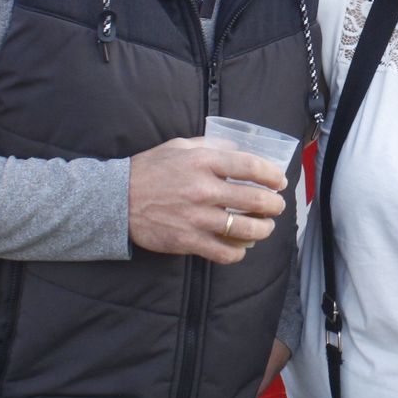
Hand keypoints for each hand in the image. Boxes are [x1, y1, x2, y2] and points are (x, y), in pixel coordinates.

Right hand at [127, 137, 286, 263]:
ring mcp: (197, 217)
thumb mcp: (179, 146)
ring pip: (246, 229)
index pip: (251, 166)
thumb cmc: (149, 169)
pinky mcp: (188, 241)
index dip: (272, 175)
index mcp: (203, 161)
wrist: (117, 200)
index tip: (279, 181)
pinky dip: (238, 251)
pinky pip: (225, 252)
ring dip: (263, 229)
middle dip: (274, 205)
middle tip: (277, 206)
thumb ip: (211, 146)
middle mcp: (204, 189)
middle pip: (255, 199)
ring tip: (265, 227)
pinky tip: (241, 246)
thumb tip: (238, 148)